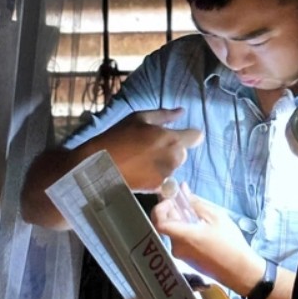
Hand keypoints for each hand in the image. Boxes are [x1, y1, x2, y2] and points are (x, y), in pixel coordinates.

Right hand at [83, 108, 203, 192]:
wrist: (101, 165)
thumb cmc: (119, 137)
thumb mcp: (139, 118)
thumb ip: (165, 115)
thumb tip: (182, 111)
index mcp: (171, 138)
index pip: (196, 136)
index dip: (190, 134)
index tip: (181, 134)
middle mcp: (174, 157)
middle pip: (183, 151)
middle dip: (172, 148)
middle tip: (150, 147)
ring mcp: (167, 174)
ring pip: (173, 165)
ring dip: (164, 162)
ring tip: (143, 159)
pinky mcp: (159, 187)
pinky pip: (165, 179)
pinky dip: (158, 175)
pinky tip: (141, 171)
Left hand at [151, 185, 262, 294]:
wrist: (239, 270)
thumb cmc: (230, 243)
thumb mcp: (216, 217)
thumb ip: (196, 203)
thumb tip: (183, 189)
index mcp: (183, 236)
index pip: (159, 222)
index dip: (160, 207)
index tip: (172, 200)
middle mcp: (178, 247)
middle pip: (167, 225)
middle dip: (174, 211)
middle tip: (188, 201)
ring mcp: (182, 256)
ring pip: (176, 232)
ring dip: (183, 221)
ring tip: (201, 216)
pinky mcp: (188, 260)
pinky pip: (182, 241)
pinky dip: (187, 231)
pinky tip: (203, 229)